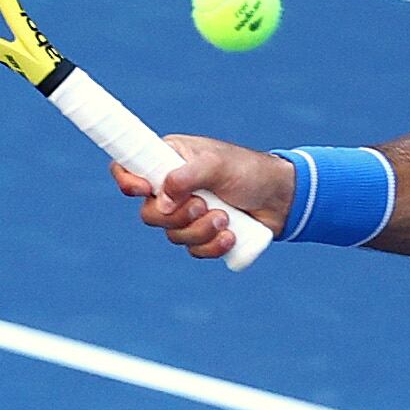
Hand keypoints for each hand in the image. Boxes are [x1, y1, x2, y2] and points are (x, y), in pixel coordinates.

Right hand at [113, 138, 291, 261]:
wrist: (281, 198)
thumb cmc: (249, 171)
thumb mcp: (217, 165)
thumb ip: (186, 177)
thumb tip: (161, 200)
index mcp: (169, 160)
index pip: (130, 168)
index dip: (128, 181)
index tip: (144, 190)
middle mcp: (172, 188)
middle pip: (149, 213)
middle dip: (177, 217)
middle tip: (203, 205)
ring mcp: (185, 213)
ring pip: (173, 235)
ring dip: (200, 231)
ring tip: (226, 219)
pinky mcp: (200, 234)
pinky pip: (192, 250)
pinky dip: (211, 247)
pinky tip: (230, 236)